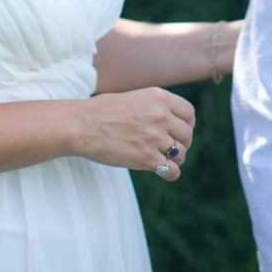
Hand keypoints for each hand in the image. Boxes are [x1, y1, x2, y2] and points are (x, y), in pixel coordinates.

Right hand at [77, 87, 194, 180]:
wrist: (81, 125)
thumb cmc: (101, 111)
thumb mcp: (134, 97)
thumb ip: (154, 106)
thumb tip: (170, 120)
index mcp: (159, 97)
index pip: (189, 113)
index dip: (187, 124)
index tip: (180, 131)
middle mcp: (161, 115)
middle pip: (187, 134)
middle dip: (181, 143)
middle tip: (170, 148)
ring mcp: (155, 137)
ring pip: (181, 153)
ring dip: (175, 158)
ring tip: (163, 159)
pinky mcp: (146, 158)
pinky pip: (172, 170)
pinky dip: (169, 173)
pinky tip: (162, 172)